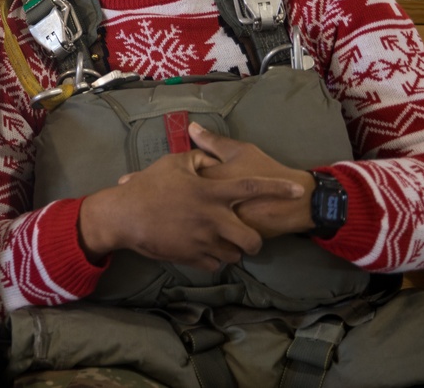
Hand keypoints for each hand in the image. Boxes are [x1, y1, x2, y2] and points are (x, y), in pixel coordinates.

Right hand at [79, 147, 303, 271]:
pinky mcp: (192, 258)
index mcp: (211, 192)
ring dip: (232, 249)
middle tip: (247, 235)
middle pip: (251, 239)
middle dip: (256, 241)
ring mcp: (203, 241)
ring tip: (222, 241)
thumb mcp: (172, 164)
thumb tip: (208, 158)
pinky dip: (214, 258)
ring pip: (234, 255)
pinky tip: (204, 249)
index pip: (252, 188)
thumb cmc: (148, 186)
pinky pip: (214, 264)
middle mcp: (213, 219)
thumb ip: (197, 159)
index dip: (277, 188)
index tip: (298, 191)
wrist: (125, 216)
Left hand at [188, 123, 314, 237]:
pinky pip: (209, 234)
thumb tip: (190, 127)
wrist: (295, 201)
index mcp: (212, 178)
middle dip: (187, 198)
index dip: (184, 176)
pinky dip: (209, 228)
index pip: (183, 178)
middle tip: (192, 195)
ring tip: (200, 209)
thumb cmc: (266, 170)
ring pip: (196, 219)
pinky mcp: (229, 238)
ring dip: (196, 215)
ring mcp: (220, 222)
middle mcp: (213, 202)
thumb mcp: (240, 151)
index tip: (191, 176)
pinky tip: (213, 222)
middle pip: (186, 201)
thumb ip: (213, 141)